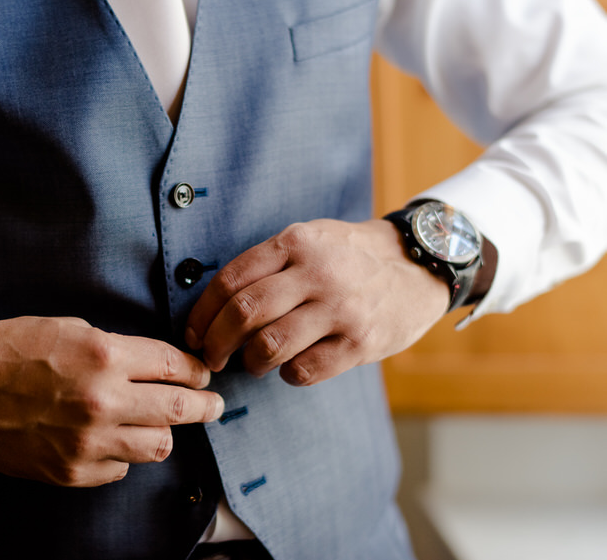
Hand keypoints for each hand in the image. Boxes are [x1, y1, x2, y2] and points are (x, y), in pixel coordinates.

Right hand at [0, 316, 223, 486]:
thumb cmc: (8, 348)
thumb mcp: (69, 328)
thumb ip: (117, 348)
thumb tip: (155, 365)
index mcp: (103, 355)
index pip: (175, 366)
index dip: (196, 370)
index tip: (202, 374)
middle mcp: (101, 401)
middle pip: (179, 411)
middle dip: (205, 406)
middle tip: (213, 405)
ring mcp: (86, 441)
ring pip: (158, 447)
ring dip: (164, 433)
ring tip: (160, 423)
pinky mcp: (70, 471)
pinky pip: (119, 469)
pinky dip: (122, 454)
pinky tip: (111, 439)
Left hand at [185, 219, 449, 385]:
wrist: (420, 267)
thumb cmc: (350, 257)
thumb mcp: (311, 238)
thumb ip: (269, 263)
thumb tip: (214, 306)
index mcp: (297, 241)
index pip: (231, 278)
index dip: (202, 312)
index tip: (194, 332)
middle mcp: (318, 272)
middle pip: (244, 312)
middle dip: (216, 342)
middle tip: (210, 357)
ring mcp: (341, 308)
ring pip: (270, 345)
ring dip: (250, 362)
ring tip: (253, 363)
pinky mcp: (361, 342)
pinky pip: (305, 370)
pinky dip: (287, 375)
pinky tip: (289, 368)